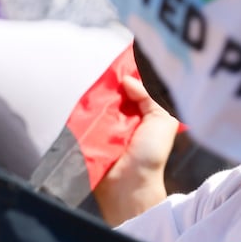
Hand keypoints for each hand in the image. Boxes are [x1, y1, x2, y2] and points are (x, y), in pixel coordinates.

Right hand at [93, 72, 178, 226]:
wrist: (128, 184)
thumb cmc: (150, 155)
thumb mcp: (162, 121)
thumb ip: (149, 98)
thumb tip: (128, 80)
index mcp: (140, 113)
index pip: (130, 88)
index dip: (125, 74)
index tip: (117, 57)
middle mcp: (120, 117)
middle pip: (110, 92)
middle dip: (106, 81)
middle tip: (99, 63)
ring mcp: (101, 125)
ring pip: (95, 102)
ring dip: (92, 93)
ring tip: (87, 75)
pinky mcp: (85, 134)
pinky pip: (81, 116)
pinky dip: (80, 108)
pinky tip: (79, 94)